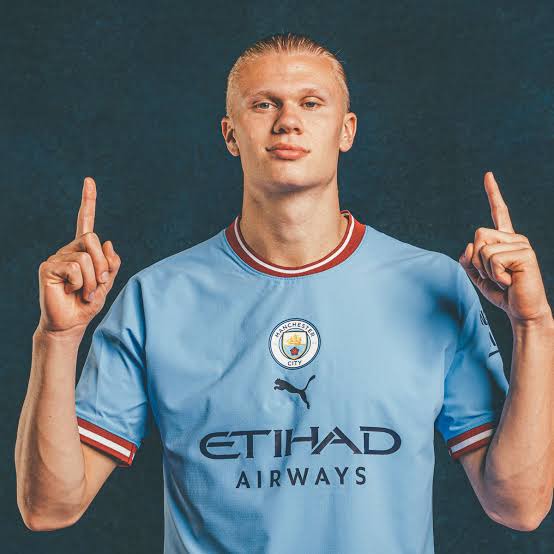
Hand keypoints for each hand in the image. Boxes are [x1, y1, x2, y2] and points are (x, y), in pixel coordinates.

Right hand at [37, 177, 121, 337]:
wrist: (71, 323)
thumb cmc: (87, 303)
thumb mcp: (107, 283)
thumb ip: (111, 264)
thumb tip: (108, 242)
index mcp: (83, 250)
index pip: (85, 222)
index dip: (88, 201)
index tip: (89, 181)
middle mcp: (68, 249)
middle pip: (92, 239)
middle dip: (102, 264)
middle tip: (98, 284)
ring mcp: (57, 257)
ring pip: (86, 256)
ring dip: (93, 279)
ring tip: (85, 293)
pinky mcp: (48, 267)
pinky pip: (75, 267)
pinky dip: (81, 283)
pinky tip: (73, 291)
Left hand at [458, 171, 551, 326]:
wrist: (522, 311)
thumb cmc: (503, 293)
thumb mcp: (478, 276)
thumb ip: (468, 261)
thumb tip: (467, 246)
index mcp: (504, 240)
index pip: (499, 212)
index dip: (493, 193)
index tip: (488, 175)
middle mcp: (515, 238)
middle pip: (478, 235)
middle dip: (477, 259)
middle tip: (494, 274)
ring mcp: (522, 244)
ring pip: (483, 248)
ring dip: (486, 269)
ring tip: (503, 278)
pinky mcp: (525, 253)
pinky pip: (492, 259)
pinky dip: (495, 274)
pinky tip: (510, 280)